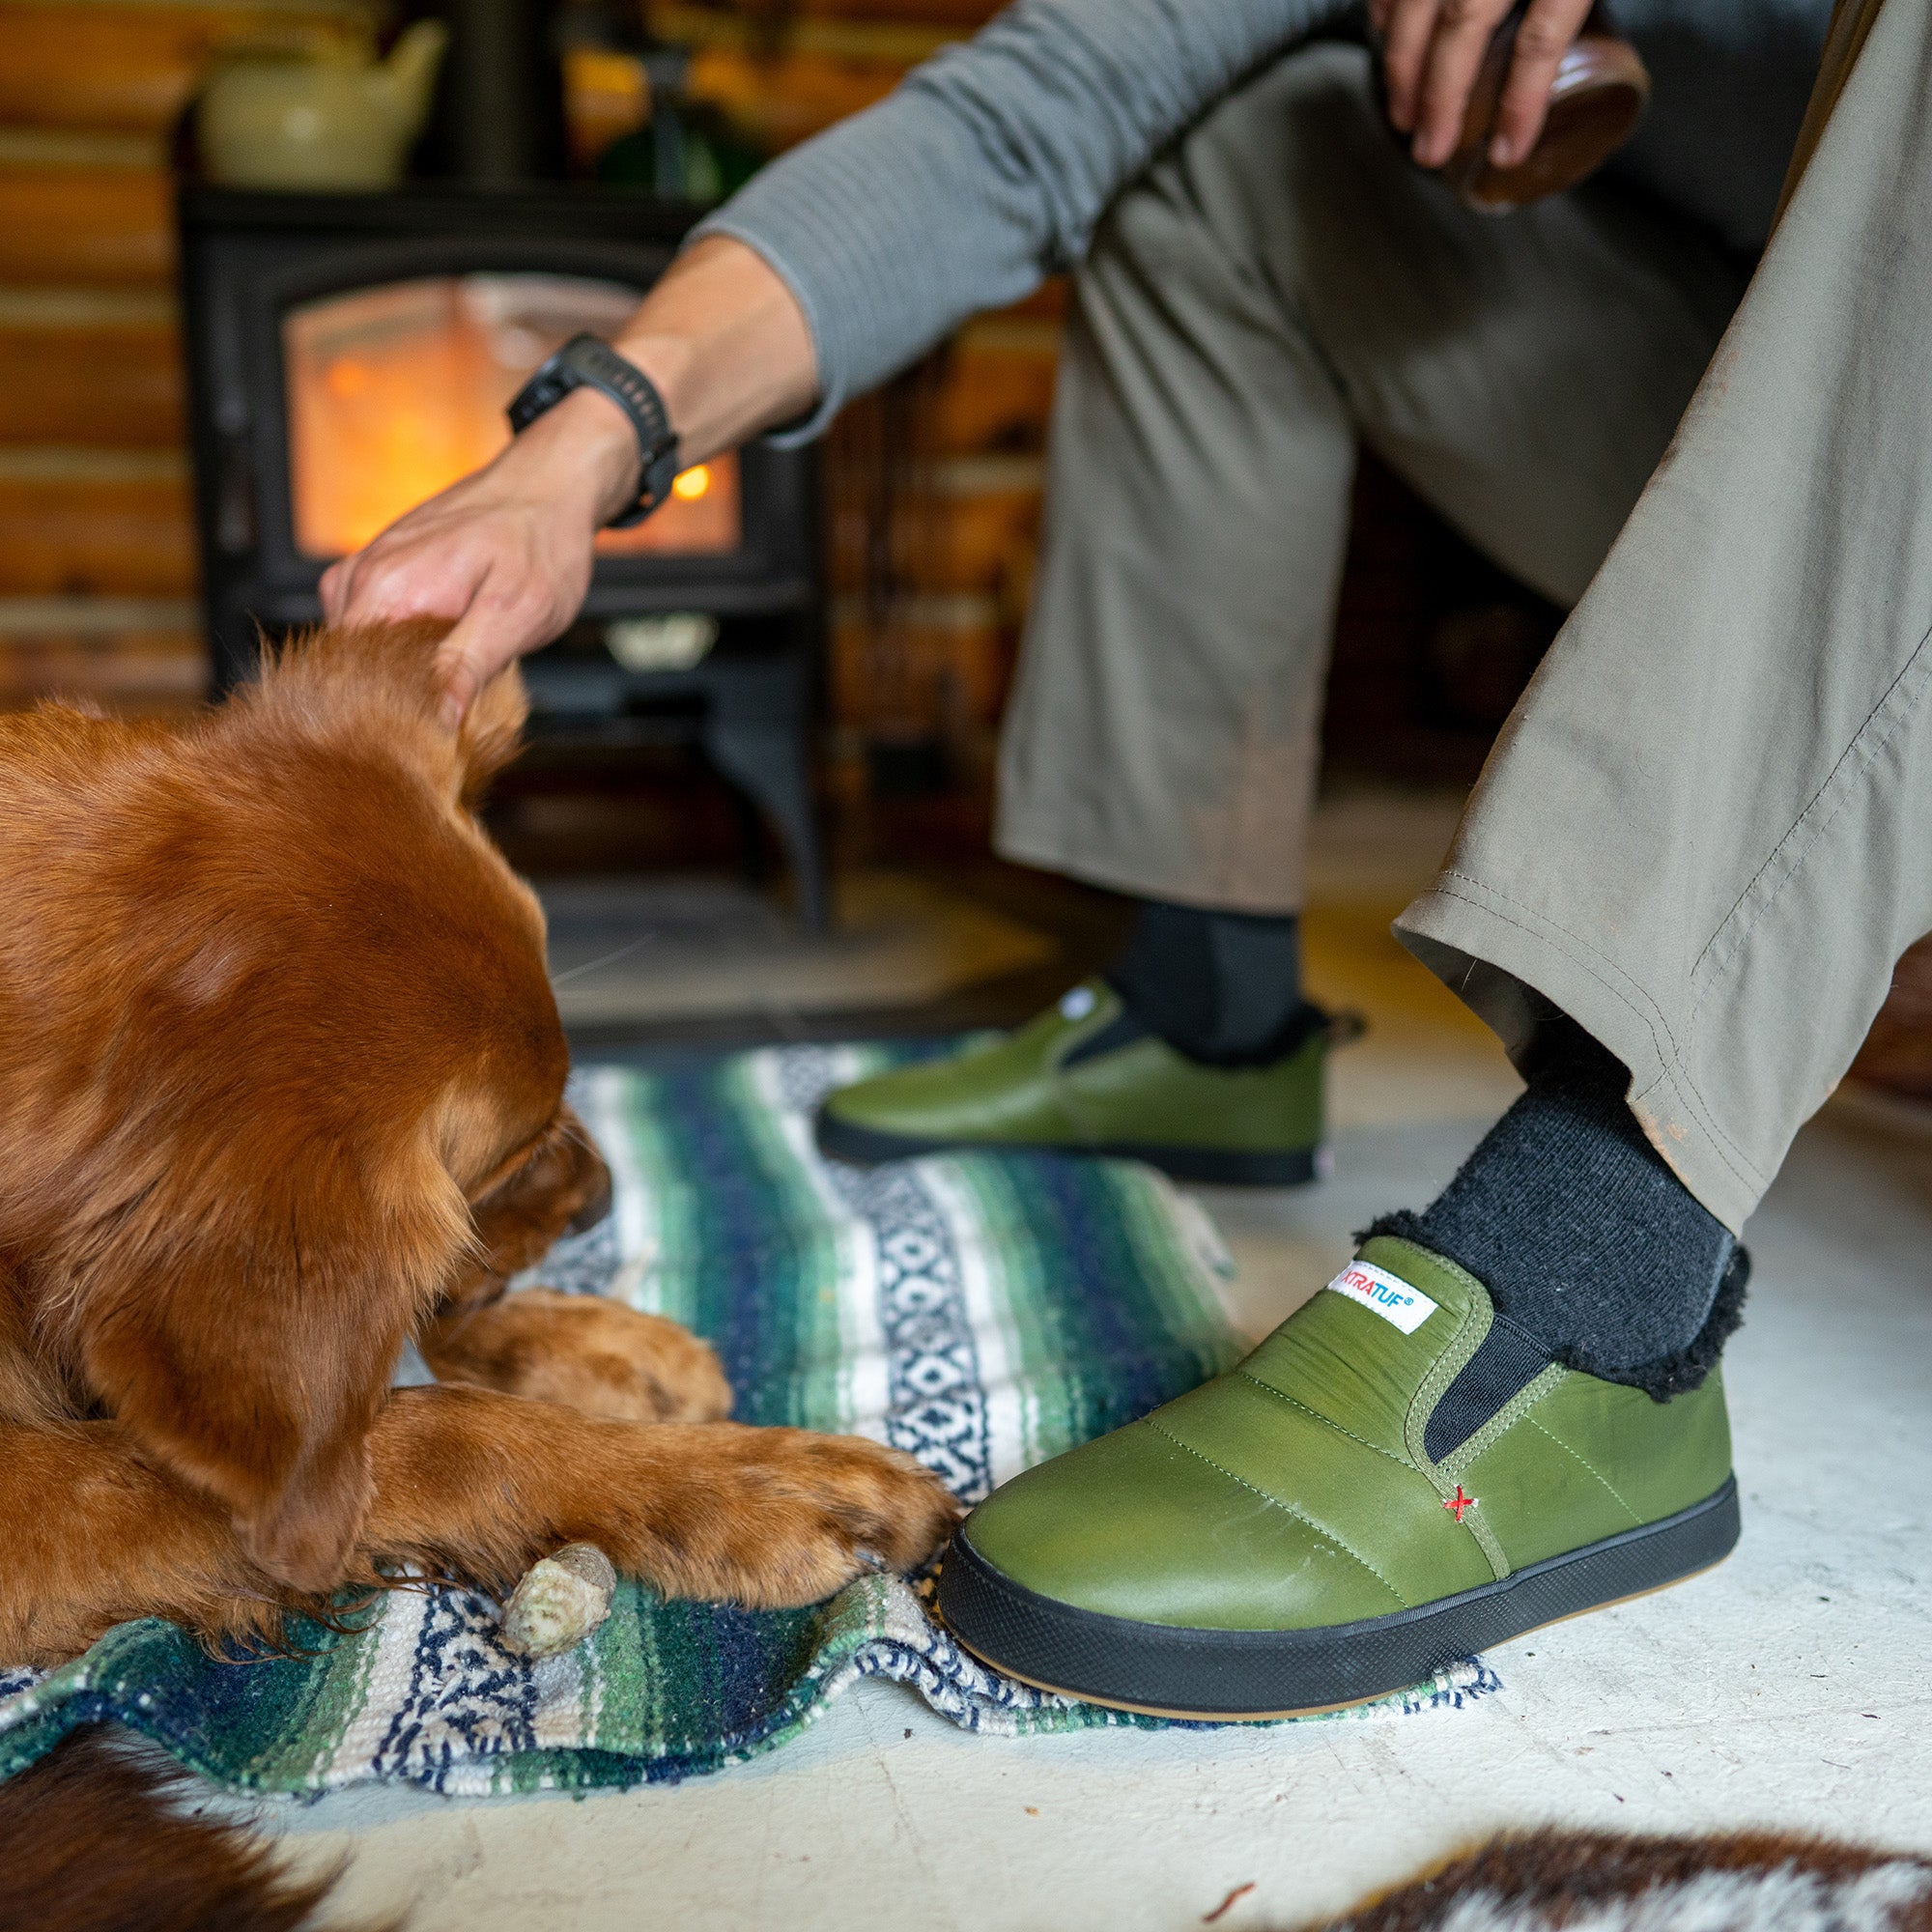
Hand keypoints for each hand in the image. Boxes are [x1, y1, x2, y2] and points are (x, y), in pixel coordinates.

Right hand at [319, 386, 639, 727]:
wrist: (549, 482)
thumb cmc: (541, 543)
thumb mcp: (517, 614)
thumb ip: (468, 665)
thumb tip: (436, 719)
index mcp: (385, 590)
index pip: (351, 679)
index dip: (390, 714)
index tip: (433, 727)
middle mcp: (362, 577)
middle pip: (352, 667)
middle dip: (396, 694)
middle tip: (455, 700)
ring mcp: (367, 569)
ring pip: (361, 649)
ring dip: (401, 669)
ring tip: (455, 669)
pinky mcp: (380, 568)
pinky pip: (372, 623)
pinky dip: (402, 643)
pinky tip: (442, 644)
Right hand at [1373, 0, 1593, 169]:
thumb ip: (1582, 3)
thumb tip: (1587, 55)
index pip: (1541, 36)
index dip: (1522, 100)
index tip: (1507, 150)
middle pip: (1464, 21)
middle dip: (1440, 96)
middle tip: (1431, 149)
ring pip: (1417, 1)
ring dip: (1402, 63)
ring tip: (1403, 110)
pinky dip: (1384, 6)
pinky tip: (1384, 32)